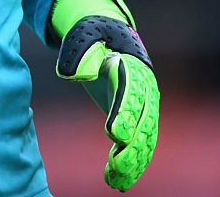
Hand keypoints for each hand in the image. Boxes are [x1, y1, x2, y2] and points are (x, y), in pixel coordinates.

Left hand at [50, 0, 159, 190]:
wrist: (111, 37)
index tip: (113, 134)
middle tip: (115, 166)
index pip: (131, 93)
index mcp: (132, 67)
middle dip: (131, 147)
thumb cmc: (94, 38)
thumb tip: (73, 75)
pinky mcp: (140, 120)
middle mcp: (145, 89)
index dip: (124, 114)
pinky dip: (134, 164)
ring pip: (145, 139)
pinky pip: (142, 145)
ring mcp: (146, 107)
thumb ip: (80, 56)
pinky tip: (120, 181)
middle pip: (143, 122)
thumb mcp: (85, 38)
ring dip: (133, 162)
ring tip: (115, 181)